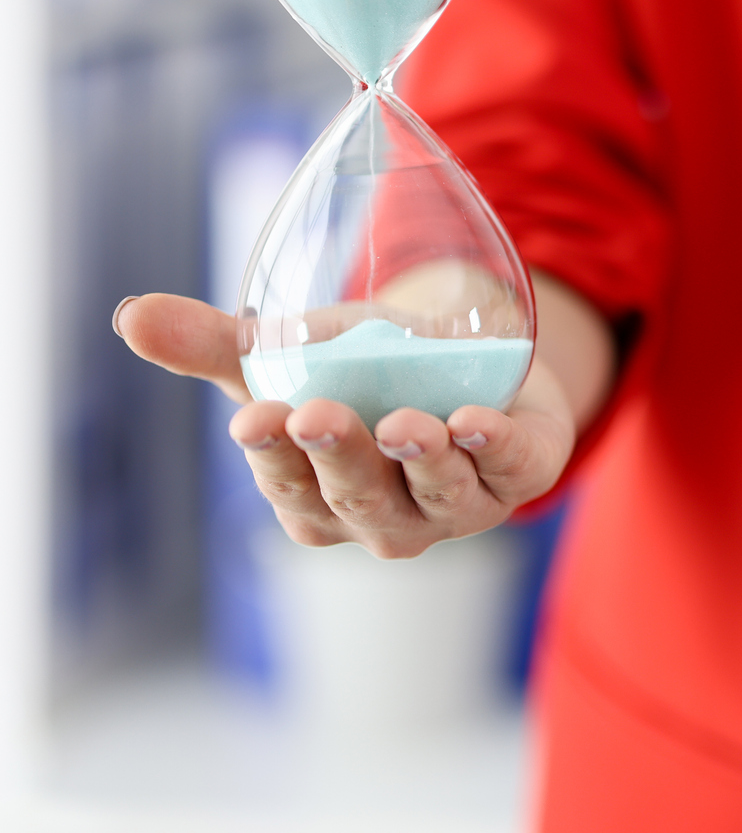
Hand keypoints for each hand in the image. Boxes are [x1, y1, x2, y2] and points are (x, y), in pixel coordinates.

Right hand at [115, 272, 611, 556]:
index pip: (288, 488)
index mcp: (317, 499)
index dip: (273, 458)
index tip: (255, 418)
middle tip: (317, 414)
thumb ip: (216, 344)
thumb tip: (130, 316)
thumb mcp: (292, 355)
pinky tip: (476, 423)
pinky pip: (511, 470)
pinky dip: (495, 449)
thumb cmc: (369, 375)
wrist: (473, 359)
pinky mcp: (520, 472)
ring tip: (403, 424)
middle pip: (357, 496)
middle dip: (337, 457)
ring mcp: (456, 502)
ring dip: (420, 459)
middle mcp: (384, 516)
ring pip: (435, 491)